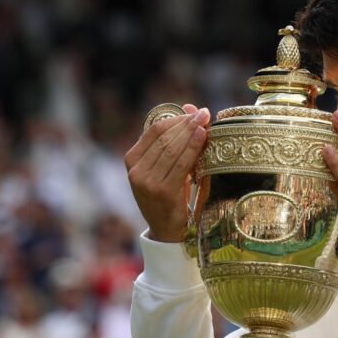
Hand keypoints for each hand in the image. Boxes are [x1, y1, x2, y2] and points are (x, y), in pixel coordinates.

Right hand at [124, 104, 209, 241]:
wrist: (167, 230)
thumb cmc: (170, 195)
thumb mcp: (167, 168)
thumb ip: (175, 141)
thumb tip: (190, 107)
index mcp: (132, 160)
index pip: (154, 130)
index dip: (176, 118)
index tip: (194, 112)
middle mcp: (136, 170)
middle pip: (165, 137)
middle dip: (186, 123)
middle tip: (204, 113)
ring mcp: (148, 182)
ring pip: (173, 148)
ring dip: (191, 132)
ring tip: (206, 121)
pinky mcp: (163, 191)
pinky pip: (181, 163)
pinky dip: (193, 147)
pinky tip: (203, 136)